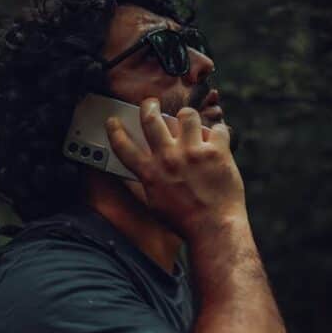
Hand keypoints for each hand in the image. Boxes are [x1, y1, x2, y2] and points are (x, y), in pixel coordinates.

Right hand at [105, 98, 246, 240]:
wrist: (213, 228)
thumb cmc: (184, 221)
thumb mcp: (154, 205)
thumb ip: (144, 185)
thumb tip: (133, 177)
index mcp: (150, 173)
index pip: (124, 146)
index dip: (115, 131)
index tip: (113, 121)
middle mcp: (168, 158)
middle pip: (151, 119)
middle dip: (149, 106)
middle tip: (151, 104)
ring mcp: (192, 152)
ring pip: (186, 115)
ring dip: (188, 118)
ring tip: (191, 124)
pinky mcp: (216, 151)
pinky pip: (217, 128)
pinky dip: (218, 133)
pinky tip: (217, 141)